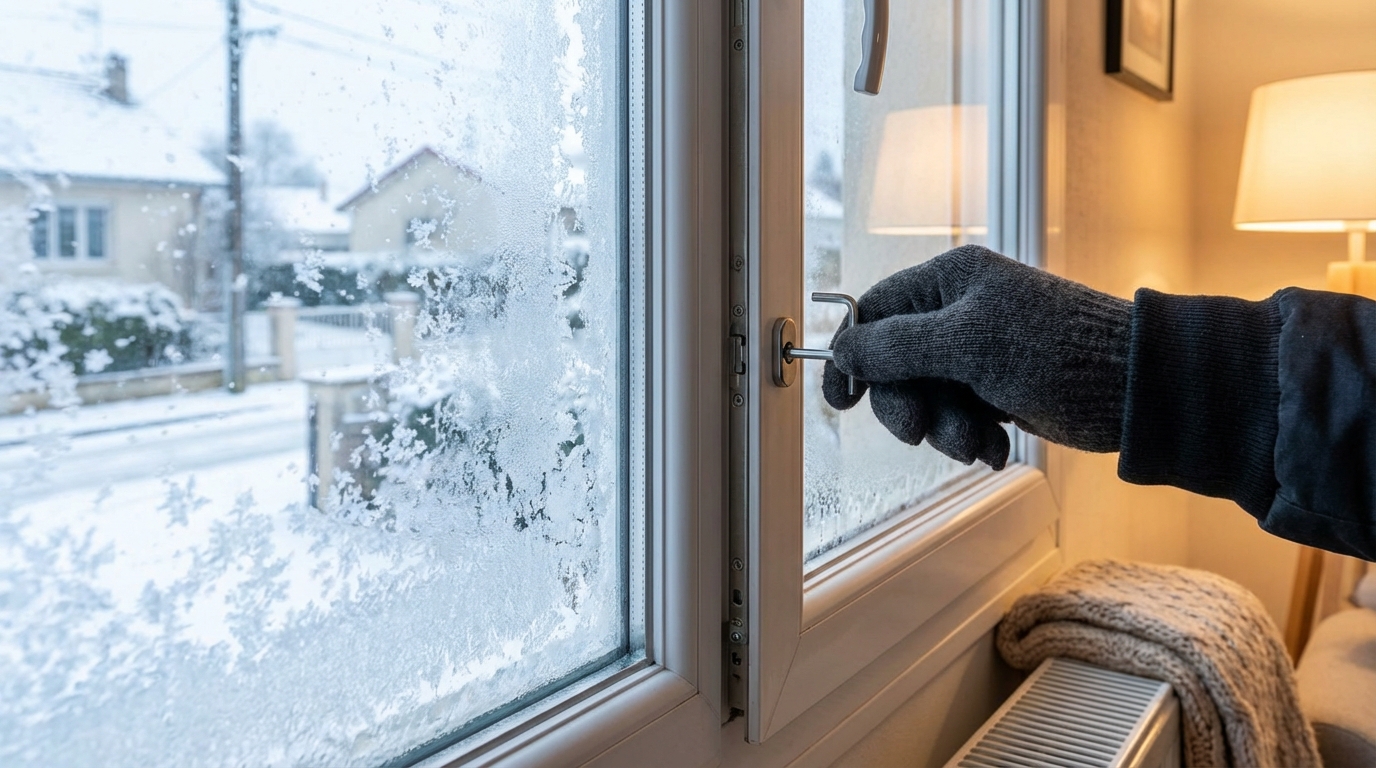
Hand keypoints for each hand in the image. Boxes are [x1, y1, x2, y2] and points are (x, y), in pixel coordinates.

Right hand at [823, 245, 1130, 466]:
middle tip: (920, 433)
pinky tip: (995, 447)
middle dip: (909, 405)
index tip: (841, 400)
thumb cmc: (1057, 351)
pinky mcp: (999, 388)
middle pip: (896, 364)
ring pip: (928, 398)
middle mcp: (960, 312)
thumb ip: (897, 345)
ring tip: (976, 442)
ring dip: (945, 429)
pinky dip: (971, 438)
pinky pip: (959, 416)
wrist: (1134, 389)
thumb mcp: (966, 343)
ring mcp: (980, 352)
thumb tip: (842, 349)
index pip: (875, 313)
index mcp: (949, 281)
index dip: (853, 356)